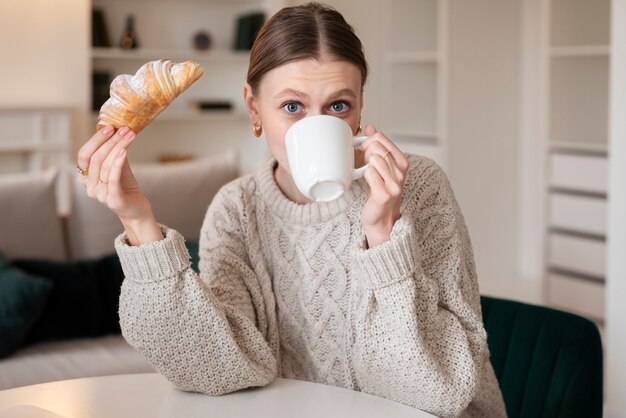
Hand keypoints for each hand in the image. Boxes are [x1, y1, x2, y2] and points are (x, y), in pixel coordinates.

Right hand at [76, 126, 162, 244]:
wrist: (137, 208)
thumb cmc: (126, 186)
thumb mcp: (118, 166)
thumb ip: (113, 152)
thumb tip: (116, 129)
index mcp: (86, 177)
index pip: (84, 155)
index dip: (95, 140)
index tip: (110, 128)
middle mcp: (89, 187)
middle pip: (95, 159)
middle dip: (110, 141)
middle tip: (124, 130)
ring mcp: (100, 195)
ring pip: (105, 166)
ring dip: (119, 147)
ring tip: (130, 136)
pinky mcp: (113, 200)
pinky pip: (112, 178)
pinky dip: (118, 163)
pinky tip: (125, 151)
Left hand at [360, 124, 408, 247]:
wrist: (381, 219)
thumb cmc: (379, 191)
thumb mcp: (381, 166)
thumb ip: (377, 145)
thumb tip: (370, 126)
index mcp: (402, 161)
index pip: (381, 138)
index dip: (368, 140)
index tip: (364, 149)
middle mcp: (401, 172)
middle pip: (376, 147)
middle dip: (365, 152)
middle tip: (364, 163)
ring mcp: (395, 183)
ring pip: (374, 159)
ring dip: (364, 165)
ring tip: (367, 173)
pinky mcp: (385, 194)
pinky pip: (370, 173)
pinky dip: (364, 175)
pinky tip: (367, 182)